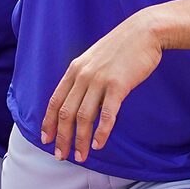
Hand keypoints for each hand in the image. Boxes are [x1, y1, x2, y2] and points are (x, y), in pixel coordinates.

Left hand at [40, 13, 164, 160]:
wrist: (143, 32)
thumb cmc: (121, 48)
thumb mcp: (94, 60)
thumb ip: (84, 78)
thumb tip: (78, 100)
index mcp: (74, 70)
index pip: (55, 101)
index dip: (49, 123)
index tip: (46, 140)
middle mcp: (83, 76)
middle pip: (66, 113)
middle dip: (61, 138)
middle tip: (61, 156)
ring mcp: (99, 80)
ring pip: (84, 117)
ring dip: (81, 140)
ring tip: (80, 156)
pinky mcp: (118, 85)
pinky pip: (107, 113)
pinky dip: (101, 131)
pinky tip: (99, 144)